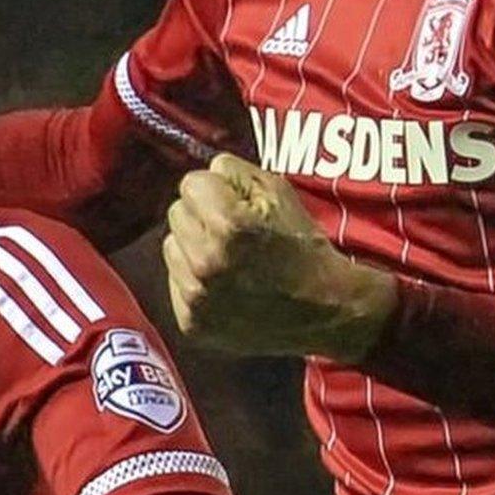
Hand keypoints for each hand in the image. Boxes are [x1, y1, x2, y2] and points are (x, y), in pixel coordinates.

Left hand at [161, 153, 396, 362]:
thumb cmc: (301, 245)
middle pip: (176, 213)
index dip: (215, 189)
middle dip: (201, 216)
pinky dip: (194, 280)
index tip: (235, 203)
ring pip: (171, 247)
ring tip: (228, 259)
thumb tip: (205, 172)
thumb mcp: (278, 191)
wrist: (323, 309)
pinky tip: (224, 285)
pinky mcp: (192, 323)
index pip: (190, 184)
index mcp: (227, 225)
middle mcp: (205, 262)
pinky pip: (176, 282)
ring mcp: (196, 297)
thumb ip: (233, 171)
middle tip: (233, 232)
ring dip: (193, 247)